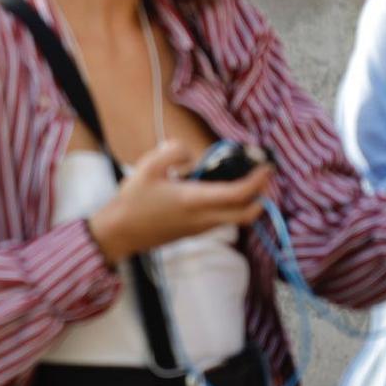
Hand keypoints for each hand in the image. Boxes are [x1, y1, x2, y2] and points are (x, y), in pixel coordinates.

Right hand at [85, 140, 273, 263]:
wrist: (119, 233)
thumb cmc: (132, 201)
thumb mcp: (148, 166)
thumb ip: (173, 152)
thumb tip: (191, 156)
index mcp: (194, 200)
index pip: (238, 194)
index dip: (257, 181)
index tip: (267, 167)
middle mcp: (203, 218)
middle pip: (247, 214)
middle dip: (261, 196)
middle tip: (262, 178)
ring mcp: (199, 228)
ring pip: (236, 219)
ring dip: (247, 202)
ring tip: (243, 180)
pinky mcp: (193, 232)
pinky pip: (222, 220)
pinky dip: (231, 207)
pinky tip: (219, 190)